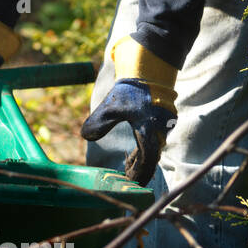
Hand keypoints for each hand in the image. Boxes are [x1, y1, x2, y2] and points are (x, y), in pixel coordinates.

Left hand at [79, 37, 178, 185]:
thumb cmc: (133, 86)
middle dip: (138, 170)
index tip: (129, 184)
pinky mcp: (160, 117)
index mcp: (150, 131)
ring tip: (126, 167)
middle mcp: (160, 130)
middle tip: (125, 180)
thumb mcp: (112, 105)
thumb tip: (85, 136)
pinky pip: (153, 139)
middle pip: (151, 157)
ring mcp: (162, 123)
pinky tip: (132, 153)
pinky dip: (143, 149)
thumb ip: (99, 122)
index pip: (146, 160)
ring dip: (140, 160)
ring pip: (152, 149)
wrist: (153, 64)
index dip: (138, 174)